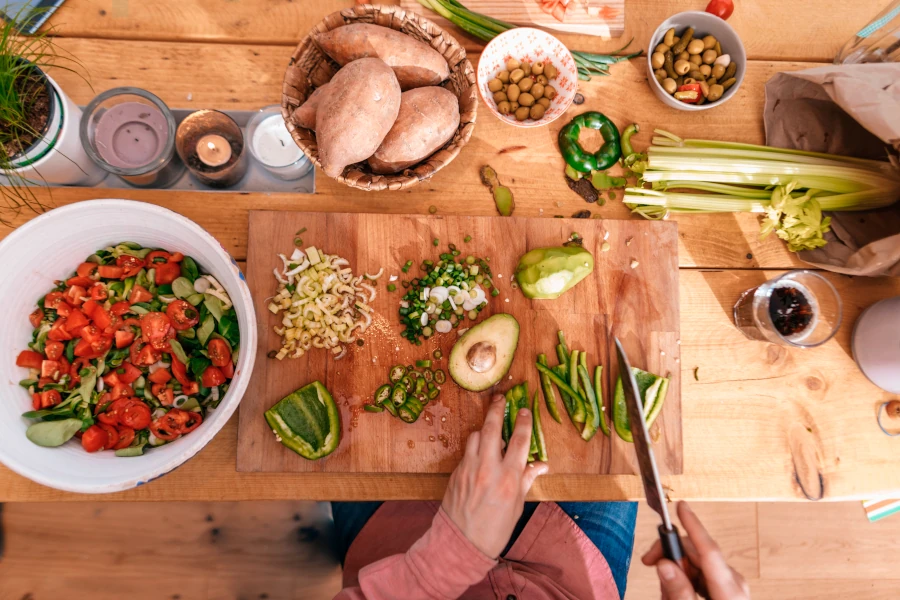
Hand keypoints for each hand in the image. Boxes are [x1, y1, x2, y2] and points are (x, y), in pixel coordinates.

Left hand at [441, 394, 549, 557]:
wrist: (461, 543)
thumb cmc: (495, 529)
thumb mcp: (517, 506)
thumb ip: (527, 480)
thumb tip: (542, 464)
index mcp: (508, 478)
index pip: (520, 441)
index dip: (524, 422)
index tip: (525, 411)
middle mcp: (488, 469)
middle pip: (493, 428)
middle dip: (498, 409)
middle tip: (501, 399)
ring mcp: (469, 469)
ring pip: (476, 435)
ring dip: (485, 429)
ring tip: (492, 430)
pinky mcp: (456, 472)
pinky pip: (467, 451)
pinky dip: (475, 447)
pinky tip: (481, 453)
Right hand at [642, 501, 749, 599]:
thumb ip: (678, 591)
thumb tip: (663, 563)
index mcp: (730, 591)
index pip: (709, 550)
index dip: (693, 526)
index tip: (681, 507)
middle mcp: (733, 583)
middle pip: (696, 554)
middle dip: (670, 556)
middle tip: (649, 563)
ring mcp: (731, 586)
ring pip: (695, 564)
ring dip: (675, 572)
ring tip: (665, 594)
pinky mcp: (725, 590)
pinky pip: (699, 576)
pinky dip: (683, 580)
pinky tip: (674, 594)